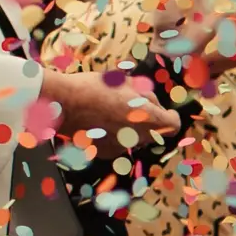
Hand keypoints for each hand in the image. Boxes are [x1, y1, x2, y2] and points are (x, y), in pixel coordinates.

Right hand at [32, 68, 174, 144]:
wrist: (62, 104)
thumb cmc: (94, 88)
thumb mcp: (124, 82)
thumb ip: (143, 94)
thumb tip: (148, 101)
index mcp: (147, 118)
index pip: (173, 125)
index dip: (170, 116)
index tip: (164, 111)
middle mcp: (137, 137)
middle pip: (154, 132)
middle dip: (148, 120)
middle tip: (132, 105)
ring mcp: (121, 148)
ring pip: (135, 138)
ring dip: (130, 128)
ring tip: (110, 112)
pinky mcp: (105, 153)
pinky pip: (118, 144)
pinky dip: (114, 135)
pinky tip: (99, 122)